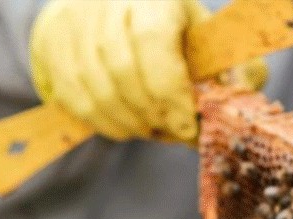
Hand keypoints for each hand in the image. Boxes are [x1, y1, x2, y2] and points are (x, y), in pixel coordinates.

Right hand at [28, 0, 267, 144]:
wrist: (120, 11)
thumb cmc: (182, 36)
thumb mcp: (217, 46)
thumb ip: (238, 73)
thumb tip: (236, 105)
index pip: (153, 40)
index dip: (171, 92)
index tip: (188, 126)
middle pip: (121, 68)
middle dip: (151, 113)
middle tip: (173, 132)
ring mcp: (75, 17)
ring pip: (94, 86)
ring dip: (128, 122)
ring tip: (152, 129)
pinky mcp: (53, 42)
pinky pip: (74, 96)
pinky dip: (104, 122)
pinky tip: (127, 126)